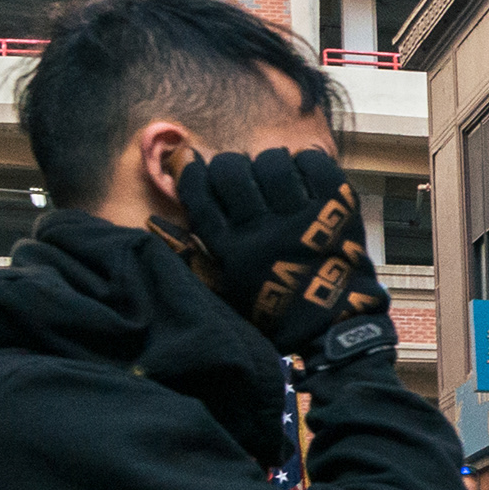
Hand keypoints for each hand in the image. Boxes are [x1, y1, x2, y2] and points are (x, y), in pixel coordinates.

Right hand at [171, 148, 390, 359]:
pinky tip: (303, 172)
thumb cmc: (271, 307)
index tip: (196, 163)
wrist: (330, 328)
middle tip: (241, 175)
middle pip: (231, 171)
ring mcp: (301, 218)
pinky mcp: (336, 211)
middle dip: (230, 165)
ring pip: (272, 163)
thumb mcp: (223, 288)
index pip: (199, 193)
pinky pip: (315, 165)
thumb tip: (152, 222)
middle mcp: (261, 228)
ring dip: (269, 162)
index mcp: (230, 247)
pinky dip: (307, 161)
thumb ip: (189, 254)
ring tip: (274, 175)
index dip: (192, 171)